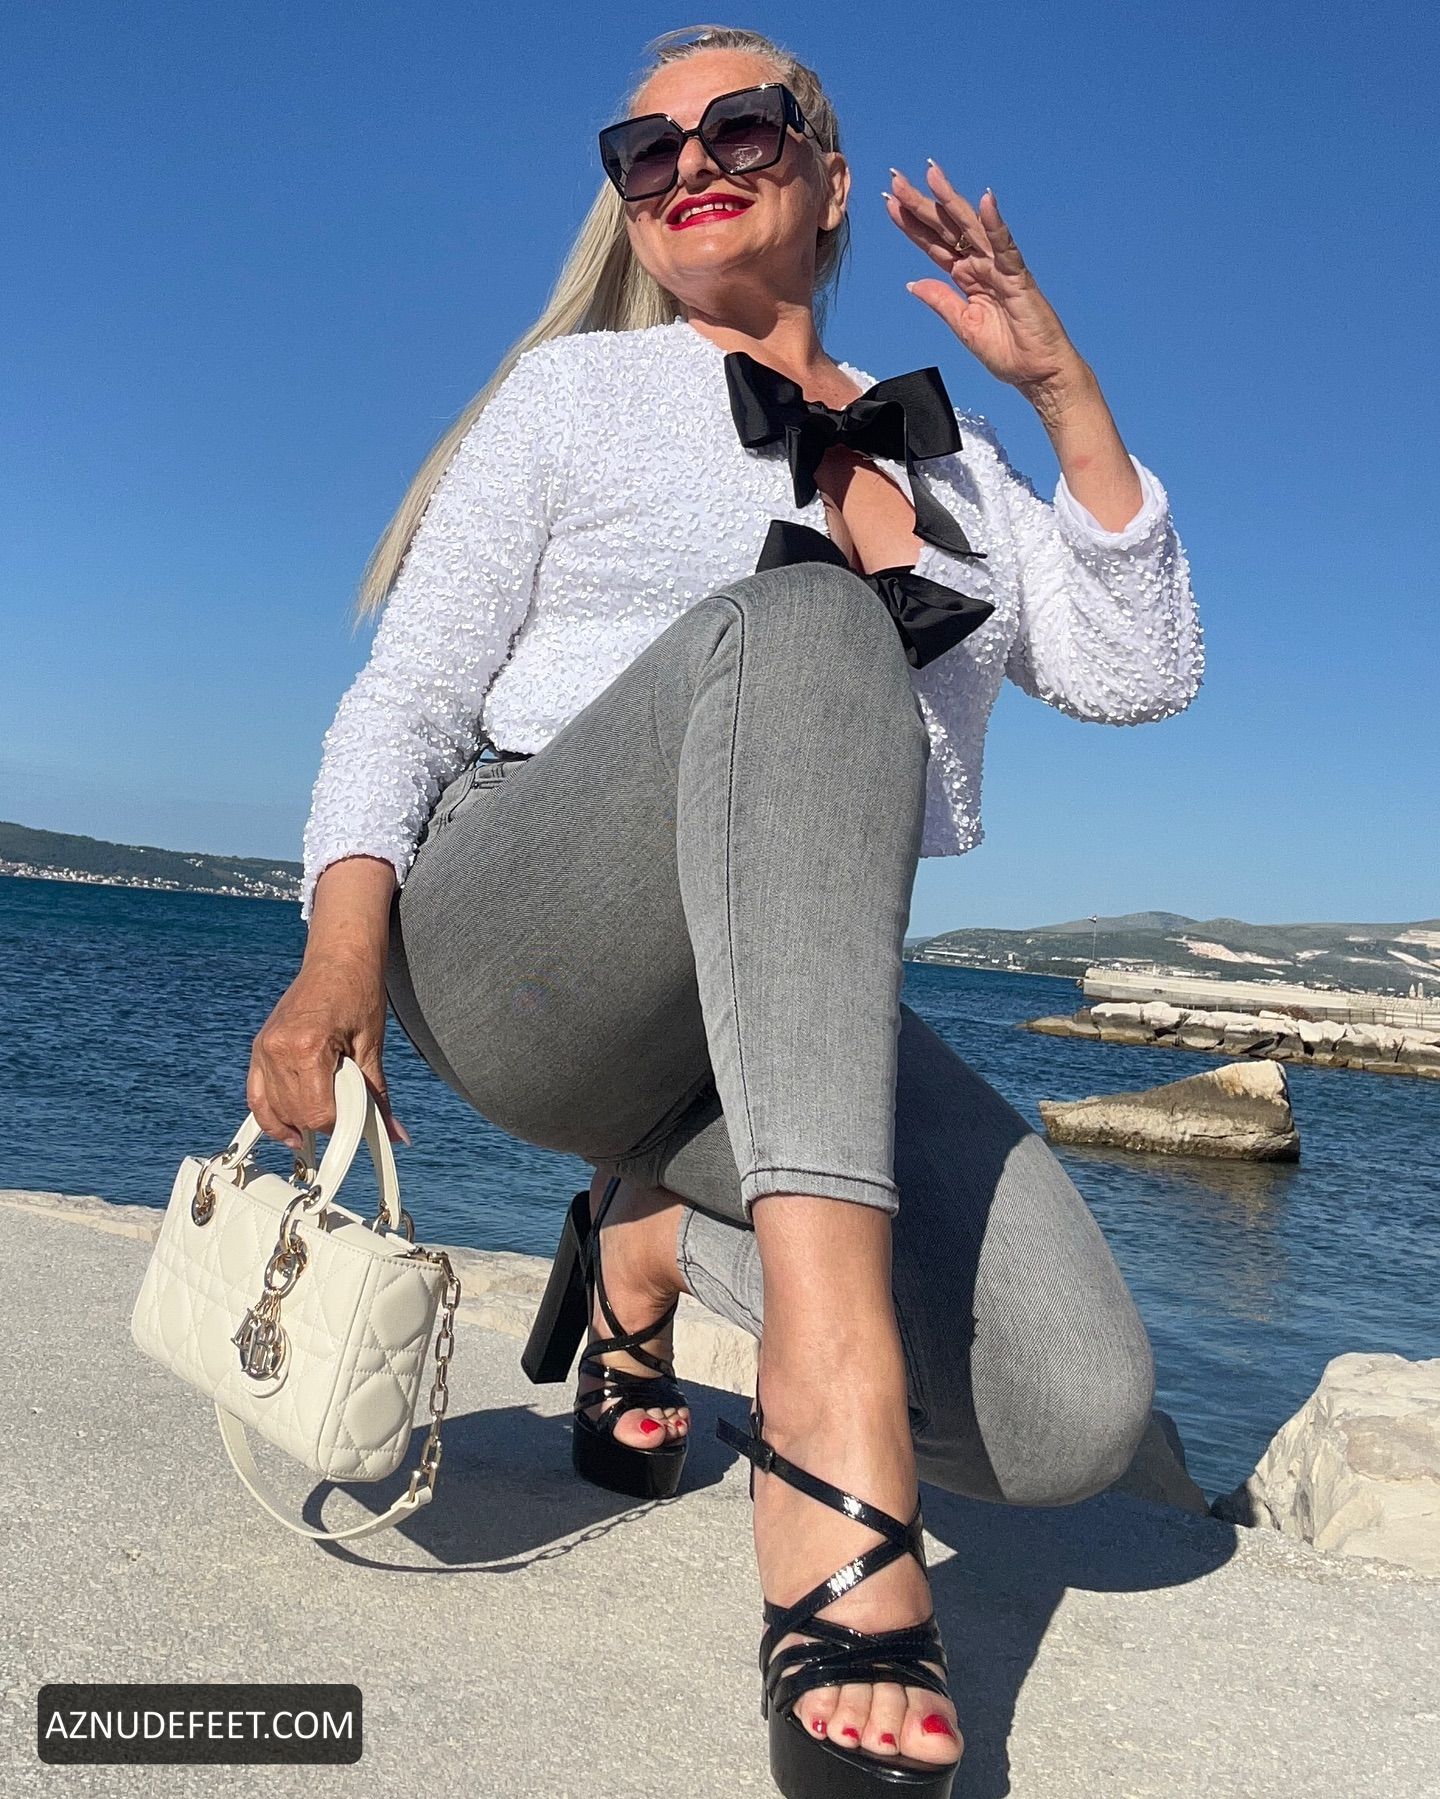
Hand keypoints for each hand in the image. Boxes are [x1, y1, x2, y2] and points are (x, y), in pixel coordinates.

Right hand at [248, 951, 409, 1152]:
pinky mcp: (259, 1047)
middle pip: (295, 1114)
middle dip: (322, 1123)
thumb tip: (395, 1133)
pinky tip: (287, 1131)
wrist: (339, 957)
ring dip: (298, 1122)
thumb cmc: (358, 992)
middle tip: (346, 1118)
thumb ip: (377, 1095)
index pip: (317, 1112)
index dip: (340, 1125)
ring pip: (274, 1109)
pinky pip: (257, 1095)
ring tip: (322, 1124)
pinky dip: (270, 1116)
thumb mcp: (371, 1046)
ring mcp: (264, 1048)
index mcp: (307, 1047)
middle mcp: (278, 1049)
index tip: (357, 1123)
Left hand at [883, 163, 1086, 401]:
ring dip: (952, 201)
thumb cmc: (1008, 352)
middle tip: (898, 178)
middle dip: (922, 204)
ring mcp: (1000, 268)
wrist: (1038, 373)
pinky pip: (1006, 247)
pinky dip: (996, 224)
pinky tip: (985, 202)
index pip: (934, 245)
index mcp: (966, 278)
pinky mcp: (1019, 278)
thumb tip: (913, 284)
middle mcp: (981, 266)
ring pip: (971, 228)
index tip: (890, 203)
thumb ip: (941, 302)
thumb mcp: (964, 327)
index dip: (912, 225)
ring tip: (933, 176)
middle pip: (946, 228)